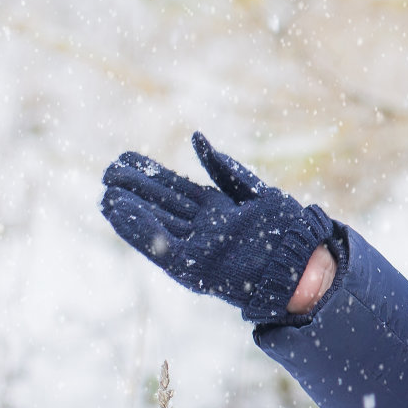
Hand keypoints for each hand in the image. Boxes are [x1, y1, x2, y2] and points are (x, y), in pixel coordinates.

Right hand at [101, 132, 338, 324]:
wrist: (301, 264)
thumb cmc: (286, 228)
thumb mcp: (256, 191)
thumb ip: (225, 169)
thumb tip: (197, 140)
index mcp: (217, 208)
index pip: (176, 187)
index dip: (151, 174)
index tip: (126, 158)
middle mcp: (202, 226)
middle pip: (160, 203)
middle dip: (134, 187)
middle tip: (107, 170)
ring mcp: (196, 246)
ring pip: (155, 222)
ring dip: (129, 208)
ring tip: (105, 191)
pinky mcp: (191, 267)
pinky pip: (158, 246)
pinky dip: (137, 230)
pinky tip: (119, 212)